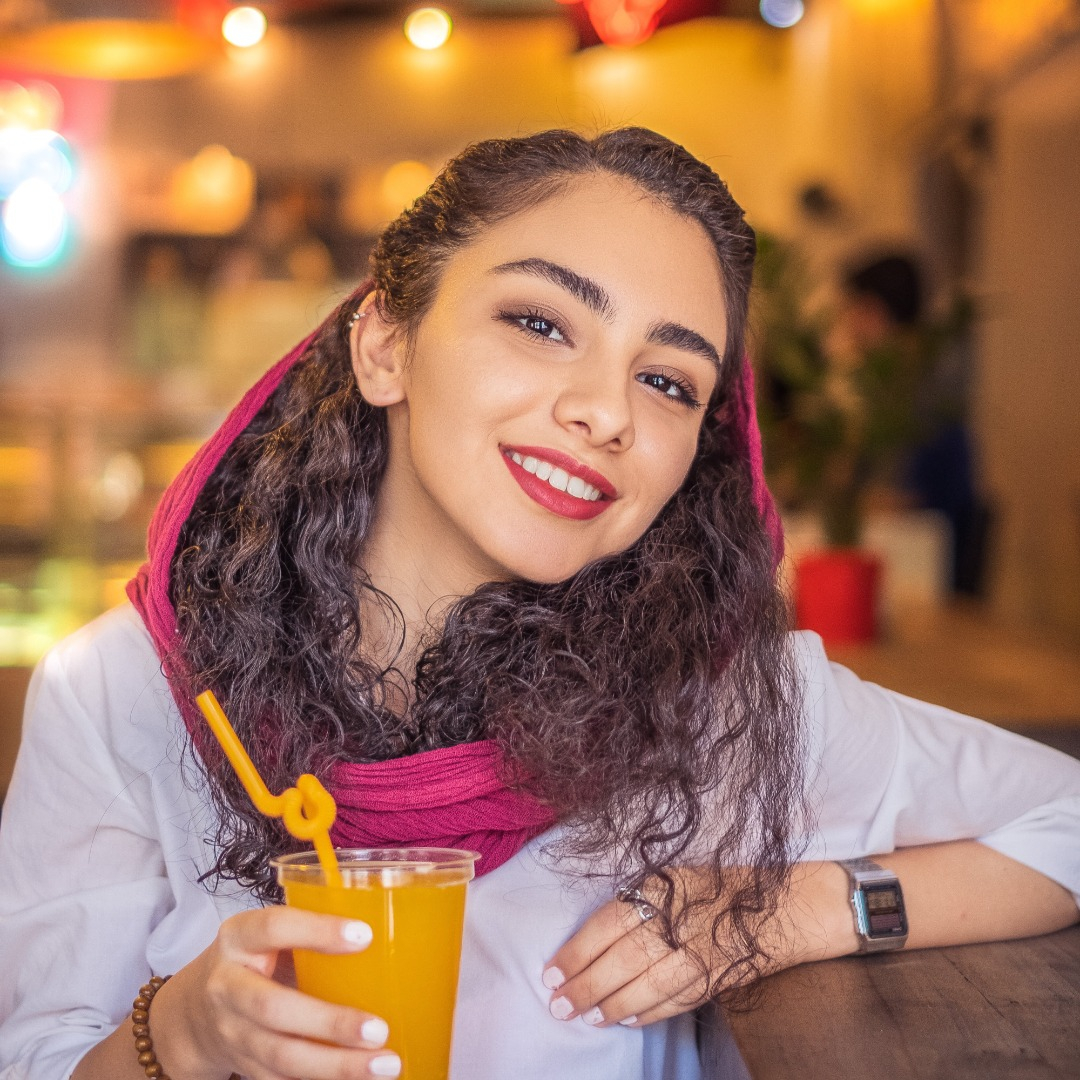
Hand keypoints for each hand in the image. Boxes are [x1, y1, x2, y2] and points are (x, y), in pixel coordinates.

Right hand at [156, 905, 402, 1079]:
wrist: (194, 1012)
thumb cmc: (255, 959)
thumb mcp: (270, 935)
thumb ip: (312, 932)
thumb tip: (393, 931)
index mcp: (239, 937)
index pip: (275, 927)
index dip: (317, 931)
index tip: (365, 936)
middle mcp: (228, 985)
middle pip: (274, 1008)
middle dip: (329, 1023)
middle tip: (379, 1029)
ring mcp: (232, 1032)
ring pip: (281, 1056)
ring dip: (335, 1066)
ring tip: (384, 1065)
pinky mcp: (244, 1067)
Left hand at [540, 862, 852, 1029]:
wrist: (789, 904)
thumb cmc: (725, 885)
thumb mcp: (679, 875)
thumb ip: (642, 899)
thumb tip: (596, 933)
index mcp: (665, 886)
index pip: (609, 921)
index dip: (578, 949)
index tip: (552, 970)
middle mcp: (681, 918)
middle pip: (622, 958)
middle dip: (586, 985)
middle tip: (559, 1004)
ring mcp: (702, 951)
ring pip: (646, 985)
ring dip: (613, 1005)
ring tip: (587, 1017)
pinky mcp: (719, 977)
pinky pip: (677, 1000)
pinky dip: (650, 1013)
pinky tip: (629, 1020)